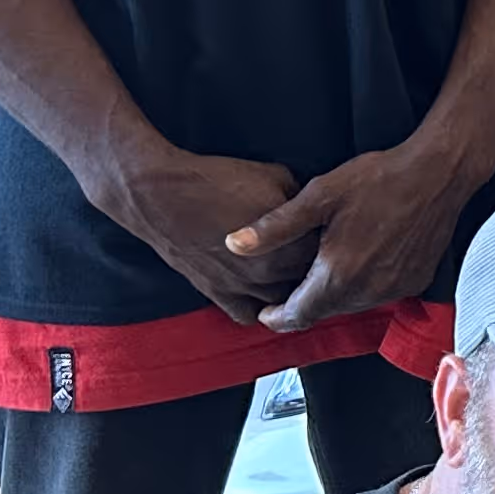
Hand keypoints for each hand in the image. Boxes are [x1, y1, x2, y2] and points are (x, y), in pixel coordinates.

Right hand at [99, 145, 309, 321]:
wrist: (163, 195)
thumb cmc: (218, 181)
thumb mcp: (276, 177)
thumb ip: (301, 201)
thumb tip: (314, 211)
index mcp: (288, 245)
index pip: (328, 257)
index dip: (332, 244)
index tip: (330, 234)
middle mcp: (269, 273)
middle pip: (308, 284)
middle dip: (314, 270)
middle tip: (312, 253)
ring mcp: (243, 288)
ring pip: (281, 304)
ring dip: (289, 290)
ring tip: (290, 271)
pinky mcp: (218, 295)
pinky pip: (248, 316)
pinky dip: (259, 308)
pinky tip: (262, 289)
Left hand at [230, 135, 486, 331]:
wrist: (438, 173)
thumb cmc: (380, 179)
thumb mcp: (320, 196)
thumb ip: (275, 227)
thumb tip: (234, 244)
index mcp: (338, 274)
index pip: (297, 316)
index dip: (275, 317)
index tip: (264, 312)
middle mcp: (367, 291)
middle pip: (323, 312)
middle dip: (304, 302)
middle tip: (290, 282)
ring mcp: (394, 289)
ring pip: (350, 305)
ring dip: (334, 294)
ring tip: (323, 267)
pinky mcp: (415, 281)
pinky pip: (378, 294)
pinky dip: (363, 285)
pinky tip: (359, 258)